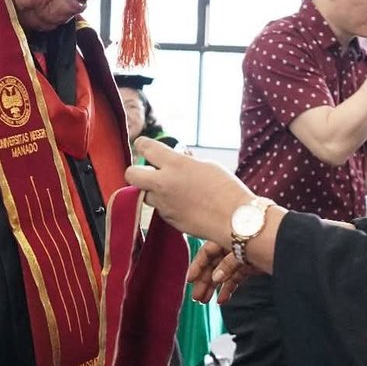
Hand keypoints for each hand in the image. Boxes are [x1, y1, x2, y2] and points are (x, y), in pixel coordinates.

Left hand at [126, 138, 252, 245]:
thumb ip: (186, 161)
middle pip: (131, 174)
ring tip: (171, 190)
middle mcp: (164, 183)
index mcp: (175, 164)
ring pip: (145, 195)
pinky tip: (185, 205)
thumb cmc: (227, 189)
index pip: (145, 147)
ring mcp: (164, 204)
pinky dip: (168, 205)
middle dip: (137, 171)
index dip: (143, 145)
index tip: (145, 146)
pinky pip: (160, 209)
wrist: (235, 220)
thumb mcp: (208, 166)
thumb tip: (178, 157)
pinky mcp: (169, 220)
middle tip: (150, 172)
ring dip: (152, 191)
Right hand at [186, 239, 260, 304]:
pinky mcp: (251, 266)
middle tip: (196, 297)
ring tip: (205, 301)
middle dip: (204, 281)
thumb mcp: (243, 251)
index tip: (190, 280)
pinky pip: (236, 278)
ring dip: (214, 287)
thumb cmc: (266, 239)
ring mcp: (243, 256)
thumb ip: (228, 264)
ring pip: (224, 273)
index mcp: (228, 235)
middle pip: (214, 264)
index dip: (198, 266)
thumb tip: (215, 278)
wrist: (290, 241)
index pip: (207, 252)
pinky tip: (222, 300)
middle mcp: (233, 245)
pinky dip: (229, 289)